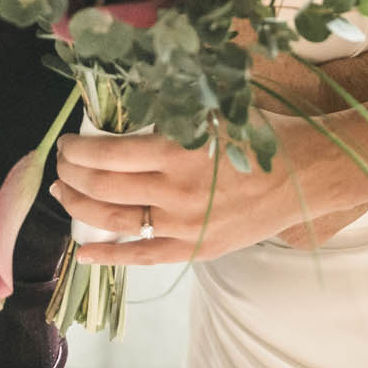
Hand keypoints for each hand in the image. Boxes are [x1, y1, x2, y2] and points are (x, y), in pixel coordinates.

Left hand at [50, 118, 323, 265]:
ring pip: (115, 221)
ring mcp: (184, 225)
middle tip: (61, 163)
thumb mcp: (214, 109)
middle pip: (103, 187)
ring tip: (63, 192)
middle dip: (72, 174)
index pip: (108, 154)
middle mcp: (176, 190)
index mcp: (179, 149)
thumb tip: (123, 111)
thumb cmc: (262, 133)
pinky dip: (108, 255)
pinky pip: (142, 257)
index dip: (78, 149)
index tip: (68, 142)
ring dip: (79, 207)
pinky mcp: (195, 248)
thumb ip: (170, 110)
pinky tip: (83, 252)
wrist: (306, 174)